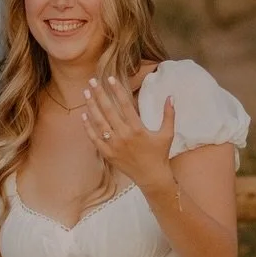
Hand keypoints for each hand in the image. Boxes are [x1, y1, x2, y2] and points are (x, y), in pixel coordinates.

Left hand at [81, 73, 175, 194]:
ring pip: (99, 122)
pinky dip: (88, 127)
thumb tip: (171, 96)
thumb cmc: (159, 154)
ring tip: (86, 94)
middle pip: (108, 110)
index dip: (117, 90)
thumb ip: (169, 114)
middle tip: (92, 81)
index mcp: (138, 129)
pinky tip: (84, 115)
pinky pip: (94, 139)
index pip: (125, 104)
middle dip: (99, 94)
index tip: (110, 79)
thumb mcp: (167, 134)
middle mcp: (124, 136)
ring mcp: (114, 145)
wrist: (151, 177)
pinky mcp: (108, 154)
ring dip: (91, 107)